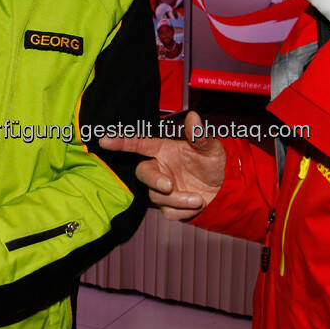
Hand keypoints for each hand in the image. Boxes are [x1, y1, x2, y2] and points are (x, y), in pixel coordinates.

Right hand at [99, 111, 225, 220]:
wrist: (225, 189)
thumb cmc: (214, 162)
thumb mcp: (210, 147)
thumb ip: (199, 135)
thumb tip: (193, 117)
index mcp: (164, 149)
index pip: (139, 144)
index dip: (121, 141)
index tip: (104, 139)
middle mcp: (160, 167)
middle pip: (142, 173)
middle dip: (154, 180)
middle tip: (169, 186)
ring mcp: (162, 188)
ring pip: (156, 196)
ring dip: (178, 199)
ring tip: (199, 198)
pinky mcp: (168, 206)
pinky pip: (168, 211)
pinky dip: (184, 210)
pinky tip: (197, 204)